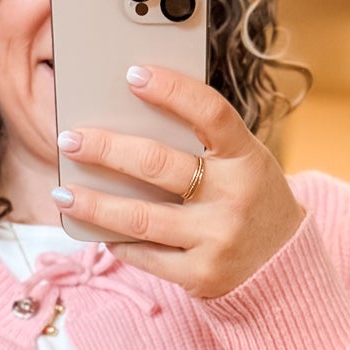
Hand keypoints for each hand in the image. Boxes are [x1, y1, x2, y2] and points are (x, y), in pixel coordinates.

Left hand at [52, 64, 303, 298]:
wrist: (285, 269)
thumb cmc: (251, 204)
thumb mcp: (244, 165)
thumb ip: (202, 147)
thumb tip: (129, 126)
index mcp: (247, 157)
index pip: (210, 112)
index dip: (172, 90)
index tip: (132, 74)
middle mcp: (234, 196)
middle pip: (159, 165)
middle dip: (107, 150)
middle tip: (70, 140)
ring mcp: (218, 238)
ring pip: (141, 218)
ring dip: (94, 204)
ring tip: (63, 193)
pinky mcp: (201, 275)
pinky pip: (146, 256)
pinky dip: (118, 242)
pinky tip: (96, 230)